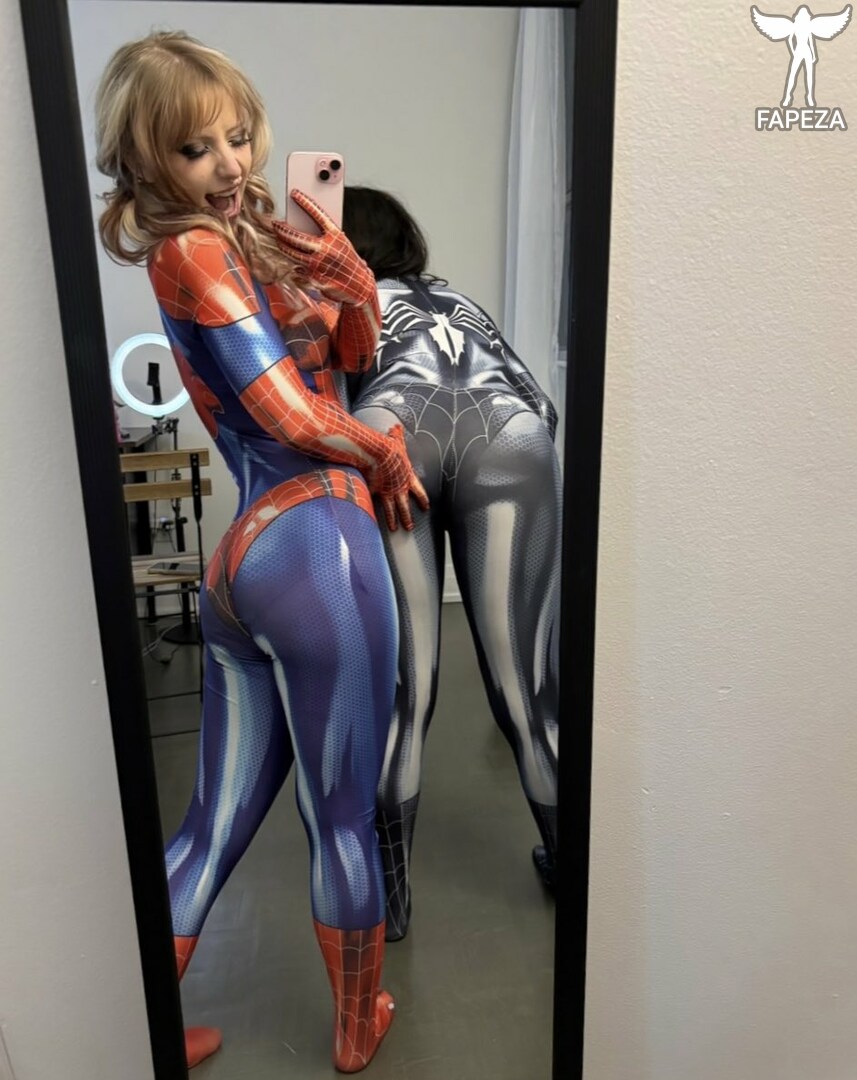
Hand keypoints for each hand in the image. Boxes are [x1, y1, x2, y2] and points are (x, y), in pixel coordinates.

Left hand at [271, 190, 375, 305]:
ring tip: (279, 241)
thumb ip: (326, 235)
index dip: (305, 202)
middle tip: (275, 225)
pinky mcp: (313, 278)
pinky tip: (293, 261)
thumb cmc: (349, 262)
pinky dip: (294, 264)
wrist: (360, 287)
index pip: (318, 214)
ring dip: (283, 246)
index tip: (294, 193)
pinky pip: (297, 269)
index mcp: (335, 236)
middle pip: (296, 237)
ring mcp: (318, 265)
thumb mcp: (342, 244)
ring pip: (292, 253)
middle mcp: (326, 249)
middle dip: (282, 230)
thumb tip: (304, 226)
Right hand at [370, 424, 428, 532]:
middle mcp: (400, 488)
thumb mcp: (396, 441)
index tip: (426, 507)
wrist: (379, 453)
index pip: (419, 492)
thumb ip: (397, 436)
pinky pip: (374, 503)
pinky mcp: (377, 492)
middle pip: (406, 506)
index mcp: (409, 478)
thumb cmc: (390, 447)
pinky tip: (371, 519)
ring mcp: (388, 492)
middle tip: (410, 527)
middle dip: (408, 517)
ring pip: (392, 510)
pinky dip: (372, 510)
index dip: (423, 499)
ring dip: (394, 520)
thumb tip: (397, 427)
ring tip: (395, 529)